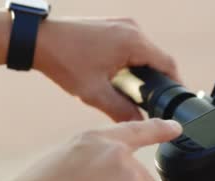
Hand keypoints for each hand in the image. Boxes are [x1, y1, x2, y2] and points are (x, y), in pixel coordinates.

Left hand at [34, 17, 180, 121]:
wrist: (37, 39)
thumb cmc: (63, 61)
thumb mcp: (94, 93)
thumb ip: (122, 111)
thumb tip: (140, 124)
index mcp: (133, 42)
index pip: (168, 65)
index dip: (176, 85)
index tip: (177, 101)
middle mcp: (132, 29)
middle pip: (159, 58)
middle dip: (159, 81)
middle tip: (157, 102)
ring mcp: (122, 24)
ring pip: (147, 52)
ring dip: (146, 71)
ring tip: (140, 93)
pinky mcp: (113, 25)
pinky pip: (134, 45)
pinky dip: (135, 62)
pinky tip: (126, 78)